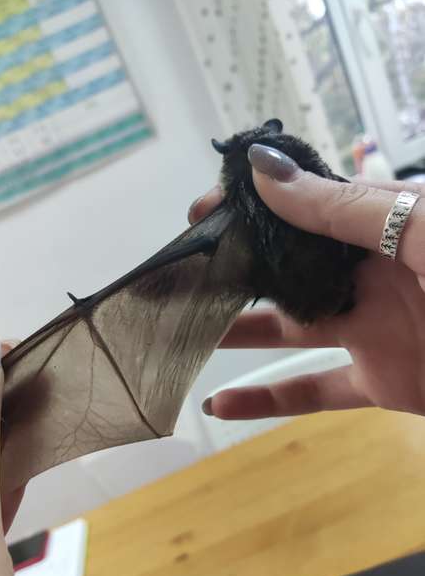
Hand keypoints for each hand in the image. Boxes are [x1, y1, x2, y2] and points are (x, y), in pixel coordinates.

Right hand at [189, 145, 424, 417]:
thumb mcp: (416, 223)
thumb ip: (339, 204)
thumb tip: (261, 169)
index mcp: (376, 226)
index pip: (295, 210)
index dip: (246, 209)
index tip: (198, 216)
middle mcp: (364, 274)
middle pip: (281, 271)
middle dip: (228, 269)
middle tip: (174, 275)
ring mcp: (368, 331)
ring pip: (284, 329)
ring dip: (232, 332)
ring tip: (180, 328)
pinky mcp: (377, 384)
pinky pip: (311, 393)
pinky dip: (265, 403)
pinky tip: (218, 405)